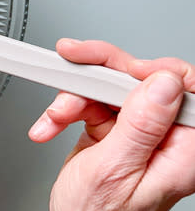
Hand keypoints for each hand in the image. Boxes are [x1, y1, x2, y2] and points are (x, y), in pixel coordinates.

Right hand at [28, 39, 194, 210]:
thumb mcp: (114, 170)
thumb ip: (141, 125)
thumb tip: (164, 83)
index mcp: (182, 149)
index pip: (183, 88)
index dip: (150, 70)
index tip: (114, 69)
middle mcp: (164, 138)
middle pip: (139, 80)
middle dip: (97, 76)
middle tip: (71, 63)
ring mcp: (138, 133)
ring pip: (109, 86)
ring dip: (72, 97)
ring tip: (54, 118)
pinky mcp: (114, 130)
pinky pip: (90, 101)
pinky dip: (64, 110)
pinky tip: (51, 125)